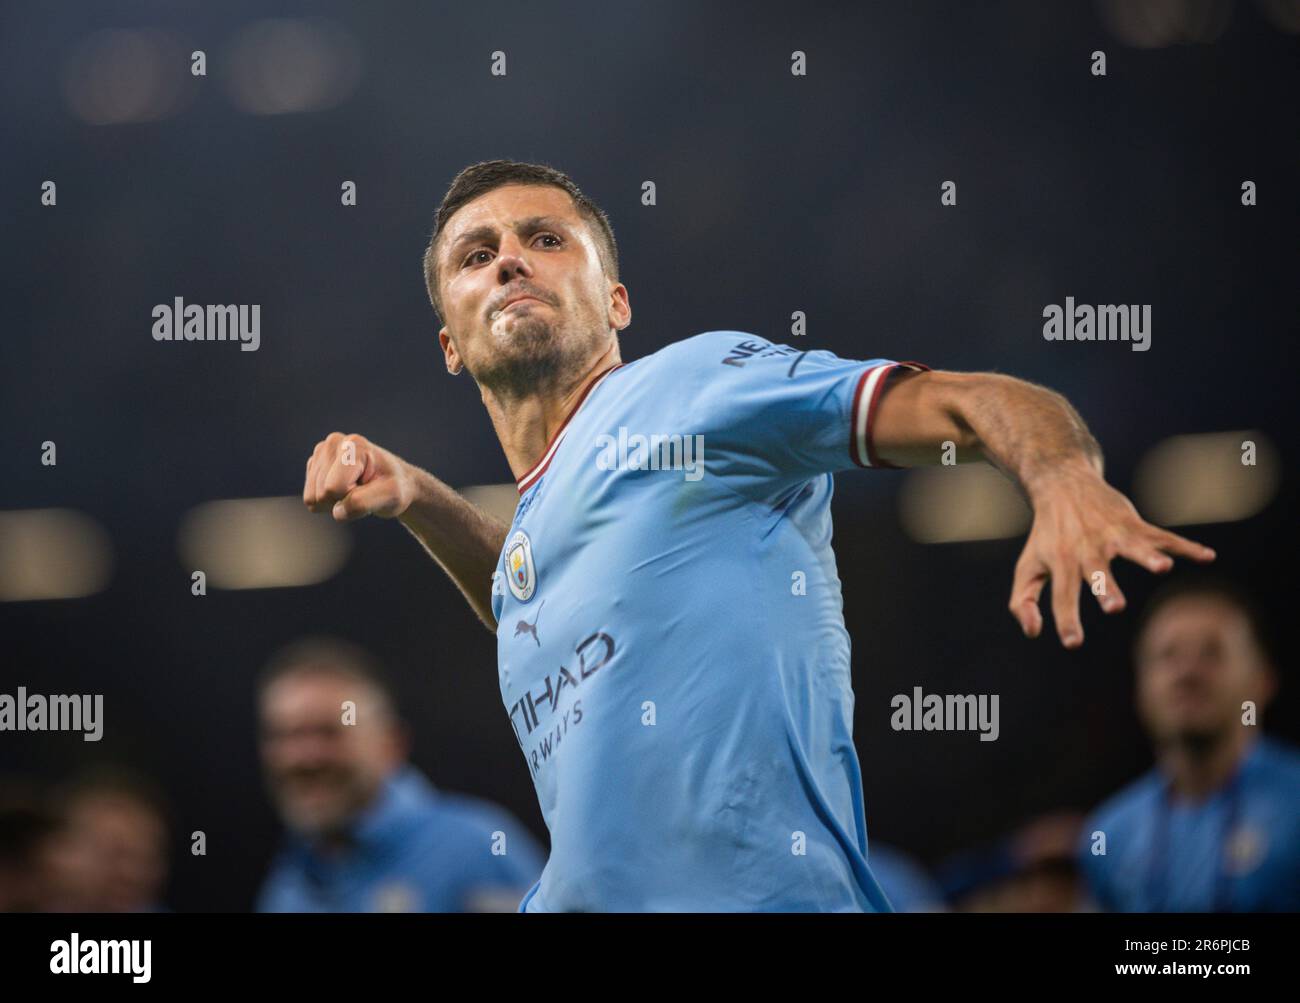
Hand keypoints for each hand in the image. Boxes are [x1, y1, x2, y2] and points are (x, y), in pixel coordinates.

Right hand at [302, 432, 414, 521]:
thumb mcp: (391, 496)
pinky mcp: (314, 466)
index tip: (371, 486)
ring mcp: (321, 454)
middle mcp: (333, 443)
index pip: (334, 488)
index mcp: (353, 445)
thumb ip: (364, 502)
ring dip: (335, 502)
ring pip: (312, 498)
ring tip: (355, 489)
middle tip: (364, 489)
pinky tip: (344, 489)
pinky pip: (310, 499)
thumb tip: (337, 512)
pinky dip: (328, 501)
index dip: (353, 496)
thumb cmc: (395, 488)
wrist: (393, 483)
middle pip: (322, 493)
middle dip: (343, 499)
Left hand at [1009, 463, 1215, 647]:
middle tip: (1115, 606)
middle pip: (1097, 571)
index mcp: (1061, 562)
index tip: (1073, 642)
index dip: (1067, 619)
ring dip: (1147, 556)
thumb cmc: (1046, 536)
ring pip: (1133, 547)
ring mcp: (1112, 534)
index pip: (1062, 595)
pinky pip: (1163, 536)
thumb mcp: (1027, 566)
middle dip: (1106, 588)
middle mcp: (1087, 548)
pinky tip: (1207, 556)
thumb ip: (1023, 601)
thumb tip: (1035, 633)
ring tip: (1162, 568)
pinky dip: (1186, 546)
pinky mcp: (1133, 524)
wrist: (1062, 484)